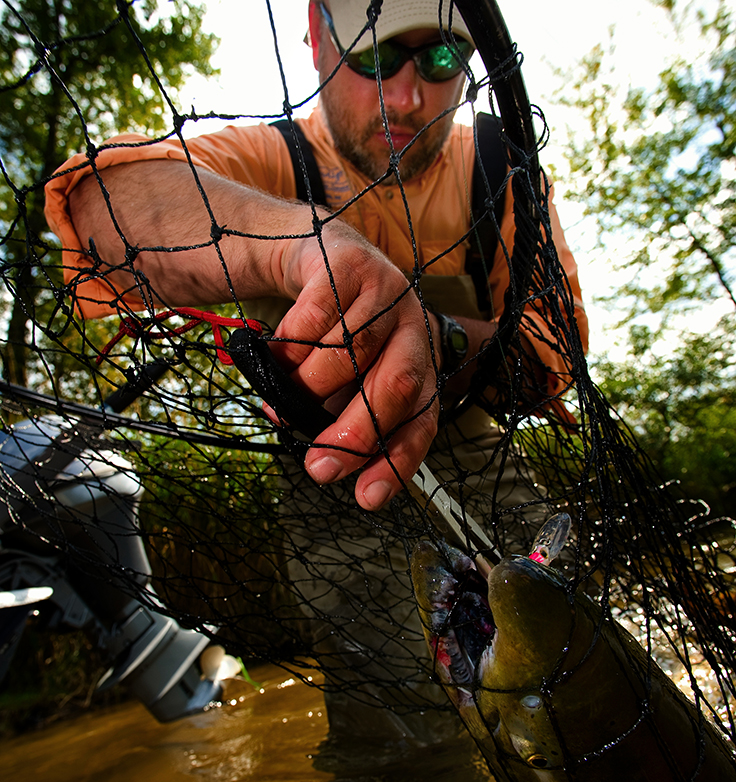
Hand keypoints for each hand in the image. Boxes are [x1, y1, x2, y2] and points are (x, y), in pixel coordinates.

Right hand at [272, 223, 440, 510]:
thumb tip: (323, 461)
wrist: (318, 256)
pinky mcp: (350, 264)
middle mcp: (413, 328)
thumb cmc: (336, 331)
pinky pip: (314, 318)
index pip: (422, 420)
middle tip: (318, 465)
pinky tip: (275, 357)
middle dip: (356, 433)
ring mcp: (386, 293)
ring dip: (307, 389)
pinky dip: (288, 348)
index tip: (366, 498)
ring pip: (348, 353)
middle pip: (395, 385)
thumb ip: (344, 415)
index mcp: (421, 364)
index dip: (397, 462)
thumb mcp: (351, 377)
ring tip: (280, 404)